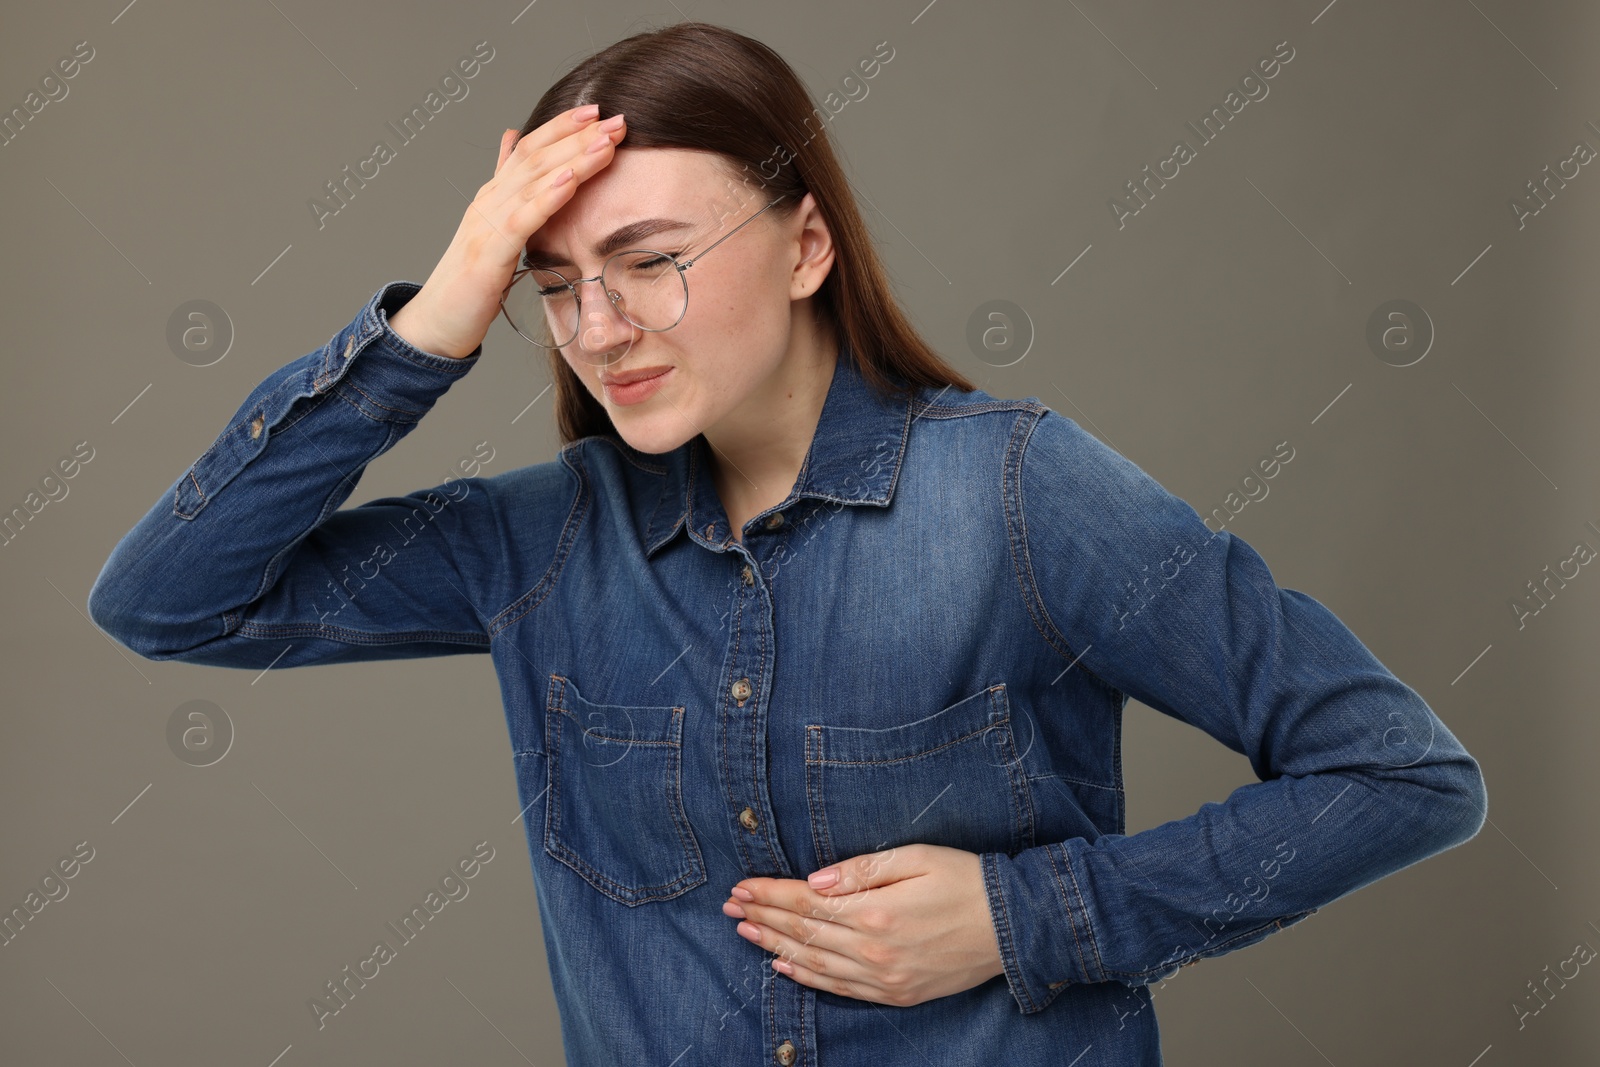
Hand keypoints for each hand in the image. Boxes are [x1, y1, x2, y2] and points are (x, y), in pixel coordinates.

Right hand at [388, 105, 627, 359]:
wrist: (438, 320)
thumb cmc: (471, 280)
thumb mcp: (495, 228)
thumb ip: (507, 186)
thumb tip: (511, 139)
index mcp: (495, 194)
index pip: (531, 148)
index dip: (563, 126)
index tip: (597, 111)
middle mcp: (490, 199)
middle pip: (537, 156)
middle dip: (578, 135)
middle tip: (616, 119)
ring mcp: (487, 223)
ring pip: (533, 180)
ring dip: (573, 158)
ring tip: (605, 142)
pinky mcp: (490, 252)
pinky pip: (522, 218)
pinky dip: (547, 196)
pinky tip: (570, 180)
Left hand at [723, 844, 1006, 1006]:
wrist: (1014, 925)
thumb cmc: (967, 880)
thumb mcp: (916, 858)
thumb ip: (861, 870)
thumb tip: (813, 881)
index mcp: (875, 911)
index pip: (805, 903)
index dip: (769, 893)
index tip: (741, 886)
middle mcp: (873, 950)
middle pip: (803, 933)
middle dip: (762, 916)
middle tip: (730, 906)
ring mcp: (884, 977)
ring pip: (814, 963)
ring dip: (774, 946)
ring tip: (744, 932)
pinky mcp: (896, 992)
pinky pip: (840, 988)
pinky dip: (807, 977)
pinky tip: (785, 965)